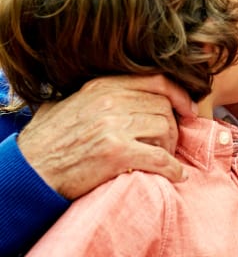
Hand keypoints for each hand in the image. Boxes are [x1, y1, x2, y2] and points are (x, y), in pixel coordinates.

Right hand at [17, 74, 196, 197]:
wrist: (30, 169)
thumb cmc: (49, 139)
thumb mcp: (70, 102)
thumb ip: (95, 94)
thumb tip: (118, 92)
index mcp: (103, 85)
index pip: (156, 80)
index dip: (178, 94)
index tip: (187, 108)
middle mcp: (111, 101)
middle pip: (163, 107)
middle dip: (173, 127)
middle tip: (170, 143)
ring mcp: (114, 126)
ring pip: (165, 130)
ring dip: (171, 148)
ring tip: (165, 159)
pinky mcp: (117, 153)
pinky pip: (160, 158)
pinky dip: (173, 169)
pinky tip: (175, 175)